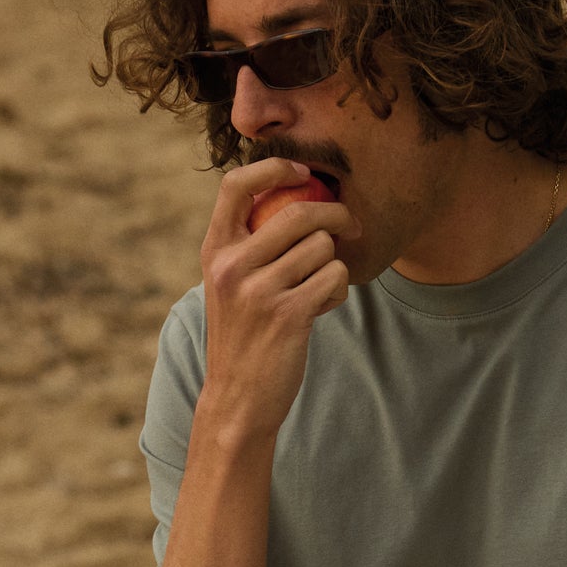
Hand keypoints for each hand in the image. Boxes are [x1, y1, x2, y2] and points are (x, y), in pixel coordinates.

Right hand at [194, 159, 358, 446]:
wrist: (238, 399)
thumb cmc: (242, 337)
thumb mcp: (229, 285)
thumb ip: (250, 245)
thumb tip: (299, 198)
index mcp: (215, 251)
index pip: (235, 185)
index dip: (274, 167)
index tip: (302, 171)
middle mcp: (232, 265)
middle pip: (298, 211)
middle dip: (335, 214)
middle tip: (350, 224)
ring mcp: (259, 290)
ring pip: (322, 248)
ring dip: (334, 265)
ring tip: (321, 288)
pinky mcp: (289, 315)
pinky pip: (334, 278)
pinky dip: (338, 291)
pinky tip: (324, 307)